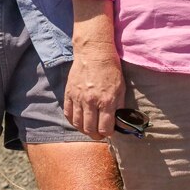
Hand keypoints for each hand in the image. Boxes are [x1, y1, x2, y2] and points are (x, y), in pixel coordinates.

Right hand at [66, 0, 124, 139]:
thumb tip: (120, 122)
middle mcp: (91, 102)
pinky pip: (68, 114)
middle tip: (99, 134)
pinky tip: (79, 121)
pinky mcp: (69, 94)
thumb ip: (120, 106)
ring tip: (90, 129)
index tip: (109, 132)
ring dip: (84, 130)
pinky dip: (73, 121)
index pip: (105, 128)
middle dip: (96, 135)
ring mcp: (78, 98)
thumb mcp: (121, 87)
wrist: (94, 53)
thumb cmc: (111, 69)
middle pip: (90, 129)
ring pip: (78, 124)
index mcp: (106, 100)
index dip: (108, 133)